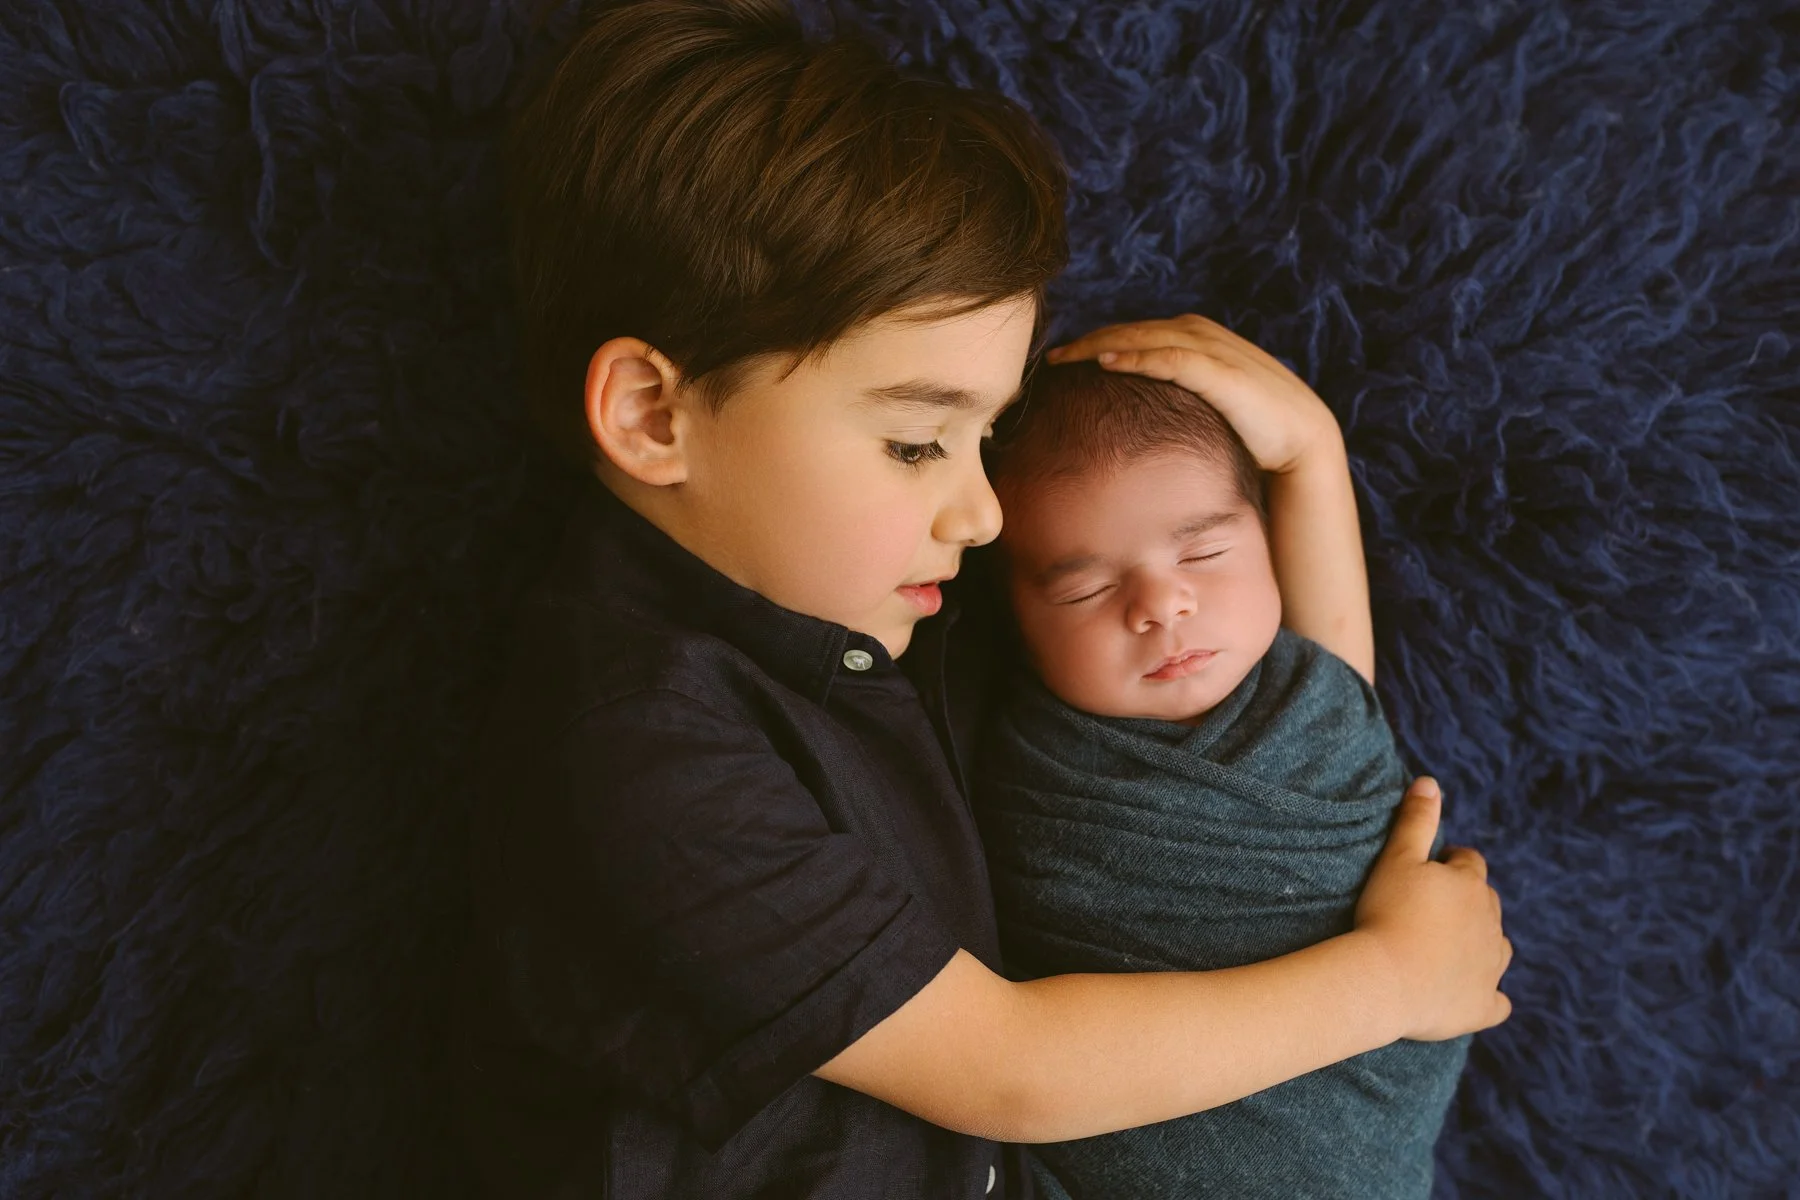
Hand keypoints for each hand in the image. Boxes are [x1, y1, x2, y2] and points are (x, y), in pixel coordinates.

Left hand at [1046, 314, 1340, 474]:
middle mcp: (1202, 335)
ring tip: (1064, 359)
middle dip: (1088, 341)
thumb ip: (1171, 401)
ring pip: (1145, 338)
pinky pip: (1170, 358)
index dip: (1096, 342)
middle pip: (1132, 330)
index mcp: (1195, 339)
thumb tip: (1131, 422)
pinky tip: (1106, 364)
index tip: (1061, 361)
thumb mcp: (1202, 410)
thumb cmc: (1251, 435)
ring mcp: (1213, 350)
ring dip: (1101, 345)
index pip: (1135, 333)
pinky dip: (1137, 357)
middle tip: (1050, 359)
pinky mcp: (1223, 372)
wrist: (1301, 445)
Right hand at [1353, 777, 1512, 1040]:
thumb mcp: (1396, 859)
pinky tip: (1474, 997)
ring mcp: (1490, 967)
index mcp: (1470, 886)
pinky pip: (1498, 1002)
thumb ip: (1416, 821)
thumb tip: (1430, 781)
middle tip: (1433, 910)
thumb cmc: (1386, 913)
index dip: (1452, 864)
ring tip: (1450, 948)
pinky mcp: (1483, 1005)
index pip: (1470, 864)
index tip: (1431, 870)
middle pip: (1488, 904)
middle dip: (1468, 903)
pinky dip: (1489, 998)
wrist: (1385, 979)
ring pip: (1499, 948)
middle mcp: (1490, 923)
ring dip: (1482, 944)